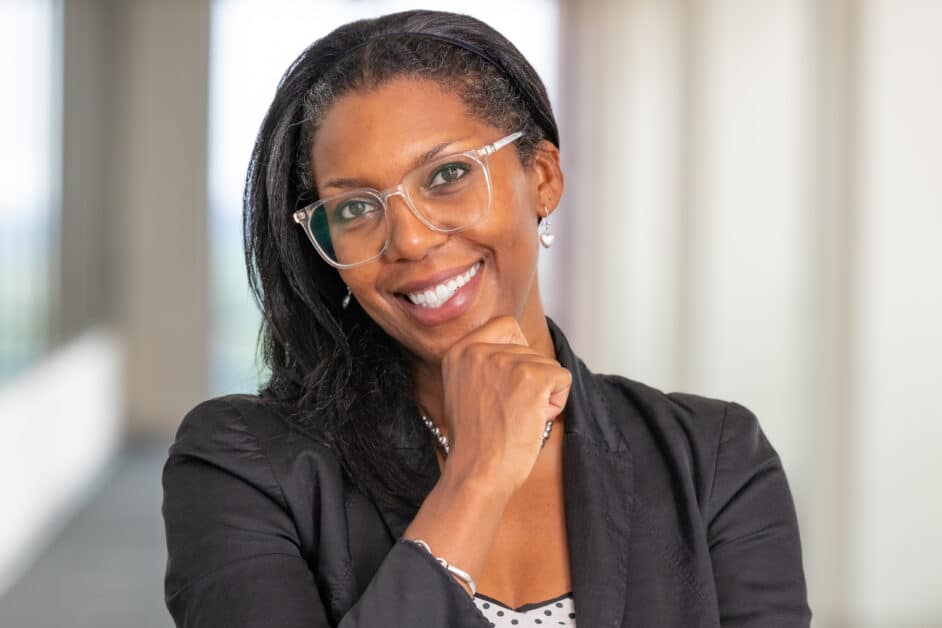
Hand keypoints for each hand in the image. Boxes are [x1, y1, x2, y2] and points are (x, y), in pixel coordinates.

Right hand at [436, 316, 570, 495]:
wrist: (476, 473)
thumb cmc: (475, 442)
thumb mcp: (463, 390)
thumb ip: (483, 365)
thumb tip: (516, 350)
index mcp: (460, 351)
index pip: (506, 325)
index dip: (518, 350)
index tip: (511, 381)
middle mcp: (480, 350)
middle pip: (530, 350)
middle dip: (530, 381)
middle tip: (508, 412)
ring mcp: (506, 362)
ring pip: (548, 366)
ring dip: (543, 394)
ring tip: (517, 419)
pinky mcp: (532, 378)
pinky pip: (563, 380)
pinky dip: (556, 403)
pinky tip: (533, 421)